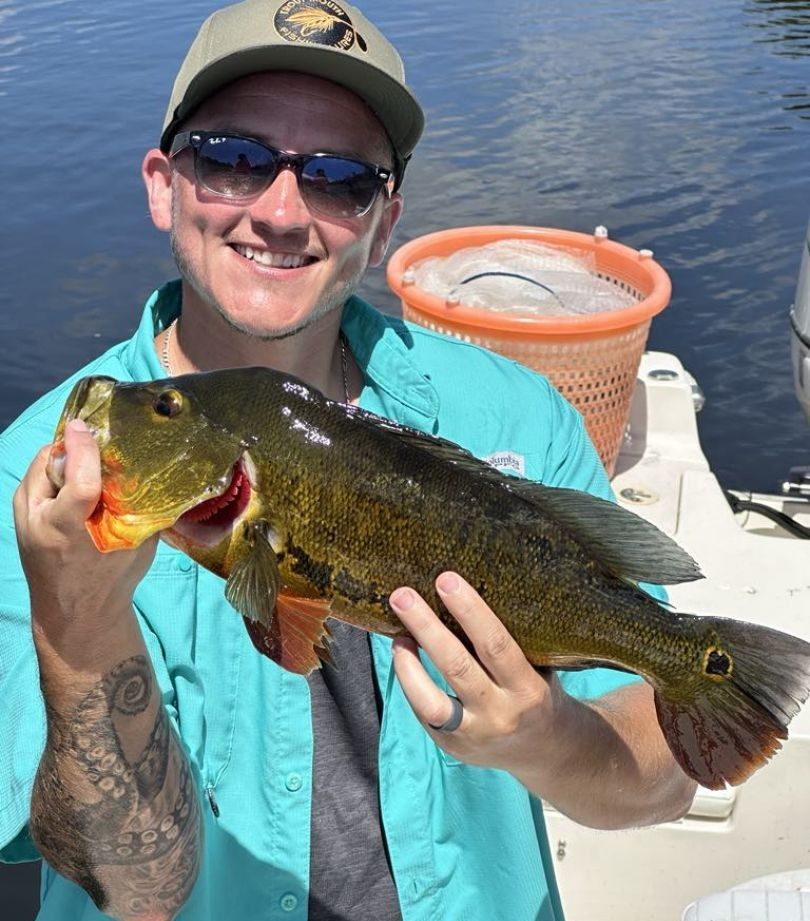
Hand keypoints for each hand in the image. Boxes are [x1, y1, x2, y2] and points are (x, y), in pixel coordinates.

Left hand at [13, 419, 156, 642]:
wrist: (73, 613)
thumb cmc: (112, 579)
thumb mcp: (138, 547)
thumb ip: (145, 509)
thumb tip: (164, 471)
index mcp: (70, 532)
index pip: (78, 481)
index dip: (85, 450)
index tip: (89, 426)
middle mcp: (40, 522)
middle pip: (51, 462)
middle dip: (76, 447)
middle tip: (102, 441)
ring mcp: (24, 517)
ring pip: (40, 464)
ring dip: (64, 455)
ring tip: (90, 456)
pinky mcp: (19, 512)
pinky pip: (36, 474)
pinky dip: (55, 466)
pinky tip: (77, 471)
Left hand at [389, 572, 570, 774]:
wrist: (546, 751)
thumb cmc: (537, 691)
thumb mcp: (537, 666)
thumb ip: (507, 641)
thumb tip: (462, 592)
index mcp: (527, 688)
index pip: (495, 644)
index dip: (469, 611)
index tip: (446, 580)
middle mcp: (501, 713)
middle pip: (457, 667)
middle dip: (426, 628)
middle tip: (403, 596)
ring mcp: (474, 734)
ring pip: (431, 701)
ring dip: (407, 662)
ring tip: (397, 632)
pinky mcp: (452, 746)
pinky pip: (425, 713)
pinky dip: (410, 681)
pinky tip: (404, 654)